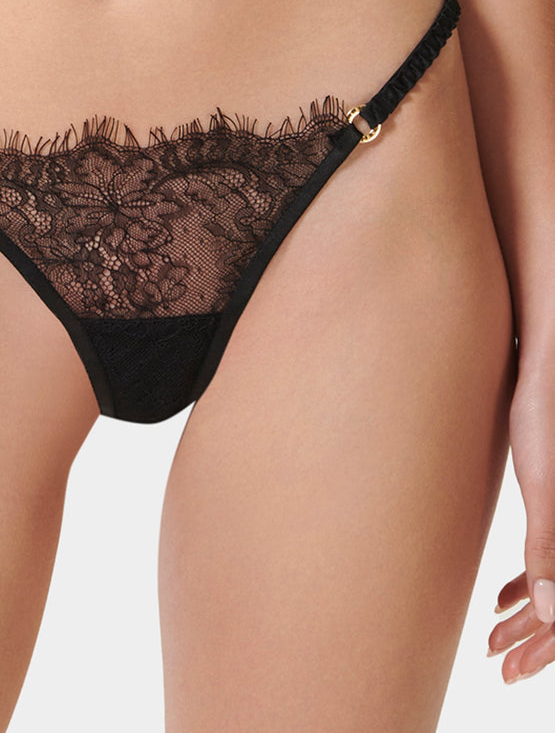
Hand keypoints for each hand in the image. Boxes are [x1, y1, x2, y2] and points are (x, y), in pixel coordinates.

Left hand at [488, 369, 554, 682]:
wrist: (544, 368)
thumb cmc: (542, 418)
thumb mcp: (542, 484)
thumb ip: (548, 546)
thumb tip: (552, 612)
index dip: (543, 648)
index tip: (509, 670)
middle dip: (534, 641)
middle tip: (496, 661)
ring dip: (529, 615)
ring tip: (491, 634)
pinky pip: (551, 554)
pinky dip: (531, 584)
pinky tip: (499, 596)